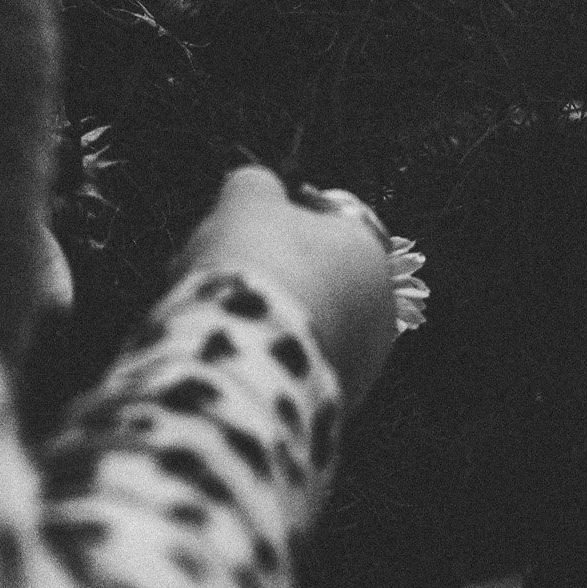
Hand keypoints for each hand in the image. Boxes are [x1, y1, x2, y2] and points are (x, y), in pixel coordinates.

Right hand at [173, 166, 397, 410]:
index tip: (245, 219)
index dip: (283, 212)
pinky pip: (287, 362)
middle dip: (264, 264)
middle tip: (214, 263)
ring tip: (206, 306)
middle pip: (311, 270)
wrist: (245, 360)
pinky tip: (221, 347)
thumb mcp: (248, 198)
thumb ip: (257, 183)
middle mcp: (380, 310)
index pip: (329, 218)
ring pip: (297, 319)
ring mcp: (360, 362)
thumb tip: (256, 186)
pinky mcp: (330, 404)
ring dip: (258, 309)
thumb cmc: (255, 265)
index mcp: (373, 251)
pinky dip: (260, 352)